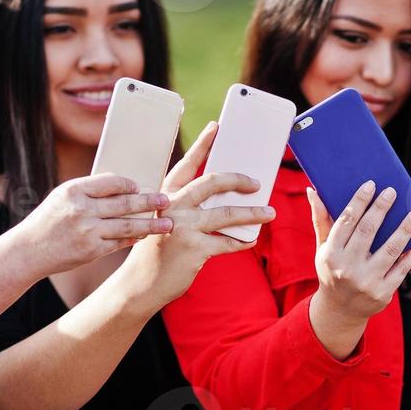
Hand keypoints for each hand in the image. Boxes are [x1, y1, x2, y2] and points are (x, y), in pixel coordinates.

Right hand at [11, 173, 171, 276]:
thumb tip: (122, 187)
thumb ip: (89, 191)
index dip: (128, 184)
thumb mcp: (62, 198)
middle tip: (166, 200)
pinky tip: (145, 236)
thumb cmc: (48, 221)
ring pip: (127, 225)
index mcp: (74, 191)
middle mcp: (82, 210)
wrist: (28, 251)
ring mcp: (88, 231)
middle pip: (124, 203)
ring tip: (168, 223)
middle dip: (148, 201)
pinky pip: (119, 242)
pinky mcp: (92, 251)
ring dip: (151, 224)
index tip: (140, 185)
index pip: (110, 182)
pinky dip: (134, 238)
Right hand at [118, 121, 275, 309]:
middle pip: (212, 183)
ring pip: (227, 214)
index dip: (202, 144)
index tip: (216, 126)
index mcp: (166, 195)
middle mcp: (173, 206)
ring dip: (253, 213)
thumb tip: (227, 198)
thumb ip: (189, 207)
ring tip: (269, 212)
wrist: (141, 283)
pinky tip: (250, 240)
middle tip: (256, 183)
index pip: (187, 163)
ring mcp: (183, 227)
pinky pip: (228, 242)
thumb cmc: (158, 250)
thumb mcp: (167, 221)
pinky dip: (242, 242)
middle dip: (239, 180)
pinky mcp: (194, 249)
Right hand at [307, 181, 410, 358]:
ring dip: (405, 229)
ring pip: (390, 249)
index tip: (371, 185)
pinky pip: (402, 269)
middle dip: (382, 208)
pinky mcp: (383, 293)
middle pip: (368, 231)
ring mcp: (367, 282)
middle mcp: (347, 268)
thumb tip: (313, 191)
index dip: (359, 201)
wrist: (340, 310)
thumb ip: (321, 220)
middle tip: (393, 191)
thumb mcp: (322, 249)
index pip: (346, 221)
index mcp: (331, 254)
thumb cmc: (332, 271)